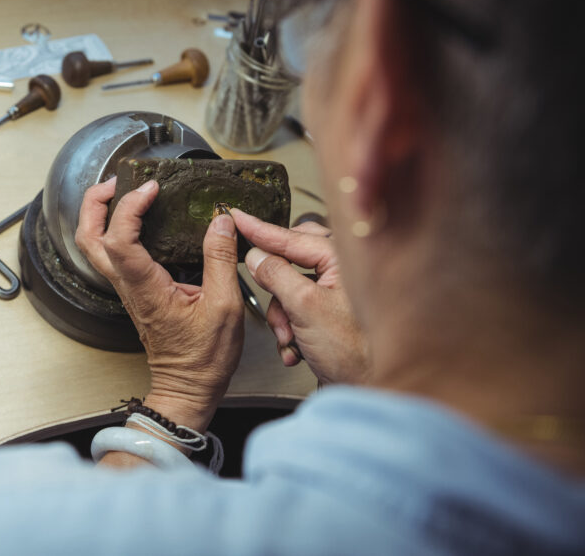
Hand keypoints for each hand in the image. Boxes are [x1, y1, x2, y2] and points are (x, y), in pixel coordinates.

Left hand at [75, 178, 244, 430]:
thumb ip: (221, 260)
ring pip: (95, 246)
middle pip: (88, 238)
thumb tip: (220, 222)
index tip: (151, 190)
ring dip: (102, 214)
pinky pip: (113, 254)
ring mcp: (127, 289)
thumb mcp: (224, 306)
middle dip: (95, 203)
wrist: (188, 387)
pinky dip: (118, 229)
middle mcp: (128, 285)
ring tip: (128, 193)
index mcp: (144, 287)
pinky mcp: (135, 291)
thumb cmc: (203, 357)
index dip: (129, 207)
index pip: (118, 239)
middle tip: (119, 181)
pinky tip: (143, 220)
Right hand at [232, 210, 368, 384]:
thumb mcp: (305, 307)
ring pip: (288, 289)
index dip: (258, 229)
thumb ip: (276, 274)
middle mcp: (342, 271)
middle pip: (290, 260)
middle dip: (273, 284)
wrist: (371, 392)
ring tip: (290, 338)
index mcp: (343, 258)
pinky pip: (296, 310)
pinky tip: (297, 349)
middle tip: (266, 293)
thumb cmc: (356, 353)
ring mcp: (335, 294)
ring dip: (282, 317)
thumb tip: (256, 255)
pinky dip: (290, 330)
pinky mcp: (329, 316)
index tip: (235, 216)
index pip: (291, 237)